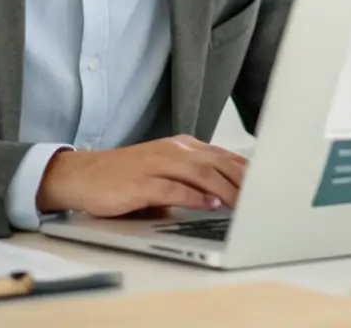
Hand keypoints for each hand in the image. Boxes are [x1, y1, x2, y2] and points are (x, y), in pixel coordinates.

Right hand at [36, 135, 247, 217]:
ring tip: (245, 204)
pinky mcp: (141, 182)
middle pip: (217, 162)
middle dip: (243, 180)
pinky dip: (195, 197)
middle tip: (264, 196)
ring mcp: (156, 164)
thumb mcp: (163, 172)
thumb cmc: (125, 177)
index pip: (222, 156)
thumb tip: (224, 197)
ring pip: (200, 173)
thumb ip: (191, 180)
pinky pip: (174, 188)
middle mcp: (172, 150)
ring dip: (226, 189)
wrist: (82, 175)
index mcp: (181, 146)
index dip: (246, 170)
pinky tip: (211, 205)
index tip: (268, 184)